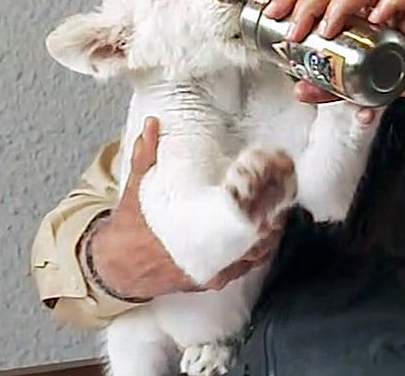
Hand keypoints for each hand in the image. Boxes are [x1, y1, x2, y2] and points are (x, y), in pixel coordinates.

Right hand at [82, 117, 284, 299]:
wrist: (118, 268)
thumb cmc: (131, 229)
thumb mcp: (137, 189)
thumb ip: (147, 156)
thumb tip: (154, 125)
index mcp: (190, 232)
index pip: (238, 212)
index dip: (259, 192)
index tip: (270, 172)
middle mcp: (206, 257)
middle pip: (257, 232)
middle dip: (273, 206)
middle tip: (285, 183)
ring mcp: (214, 271)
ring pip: (258, 251)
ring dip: (273, 226)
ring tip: (284, 202)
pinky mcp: (216, 278)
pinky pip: (249, 265)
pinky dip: (264, 247)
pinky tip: (272, 230)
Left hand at [263, 0, 404, 112]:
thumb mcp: (365, 84)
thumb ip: (334, 86)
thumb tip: (300, 88)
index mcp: (357, 7)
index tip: (272, 14)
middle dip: (309, 1)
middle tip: (296, 30)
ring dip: (341, 3)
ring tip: (328, 28)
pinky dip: (389, 3)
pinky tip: (376, 18)